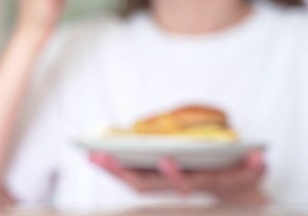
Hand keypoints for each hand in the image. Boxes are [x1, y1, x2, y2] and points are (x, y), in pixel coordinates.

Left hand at [89, 151, 267, 205]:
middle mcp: (180, 186)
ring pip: (134, 183)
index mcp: (202, 182)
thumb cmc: (238, 172)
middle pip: (147, 185)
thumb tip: (256, 158)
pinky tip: (96, 155)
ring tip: (92, 155)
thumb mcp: (251, 168)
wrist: (236, 194)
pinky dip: (114, 167)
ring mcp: (165, 184)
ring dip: (112, 170)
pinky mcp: (155, 179)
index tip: (166, 159)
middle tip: (103, 156)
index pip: (186, 182)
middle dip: (123, 172)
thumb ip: (254, 166)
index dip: (175, 174)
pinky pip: (131, 176)